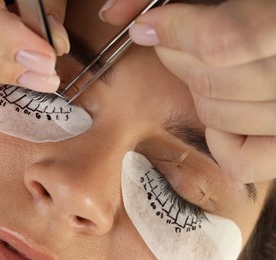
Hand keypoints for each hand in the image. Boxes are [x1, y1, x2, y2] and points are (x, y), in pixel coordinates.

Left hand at [100, 0, 275, 183]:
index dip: (174, 33)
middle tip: (180, 41)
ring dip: (198, 91)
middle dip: (178, 58)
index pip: (219, 43)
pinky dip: (220, 138)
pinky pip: (240, 162)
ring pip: (216, 116)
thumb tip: (110, 14)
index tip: (149, 26)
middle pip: (207, 82)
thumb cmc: (256, 8)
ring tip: (215, 66)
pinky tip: (224, 104)